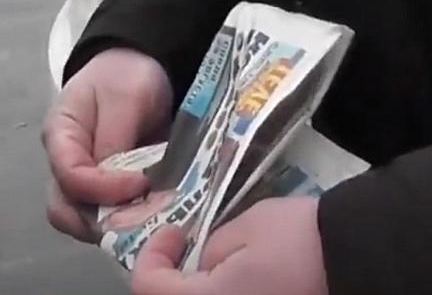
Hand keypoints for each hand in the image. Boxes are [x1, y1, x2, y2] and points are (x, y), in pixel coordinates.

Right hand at [43, 48, 173, 241]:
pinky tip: (153, 217)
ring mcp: (80, 180)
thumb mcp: (125, 97)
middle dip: (102, 222)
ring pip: (82, 221)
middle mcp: (62, 164)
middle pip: (65, 209)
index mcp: (59, 135)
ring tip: (149, 221)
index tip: (141, 183)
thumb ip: (115, 139)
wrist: (137, 67)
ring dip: (114, 228)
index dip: (104, 188)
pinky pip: (105, 218)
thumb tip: (115, 181)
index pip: (69, 176)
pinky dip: (126, 224)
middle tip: (142, 218)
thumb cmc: (126, 75)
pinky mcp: (102, 190)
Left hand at [132, 197, 327, 294]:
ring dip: (195, 290)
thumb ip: (209, 250)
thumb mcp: (246, 228)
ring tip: (212, 266)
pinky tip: (238, 280)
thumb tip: (200, 265)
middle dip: (170, 281)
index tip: (173, 233)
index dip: (152, 257)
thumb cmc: (303, 239)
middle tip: (184, 251)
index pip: (149, 288)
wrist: (367, 259)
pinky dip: (224, 294)